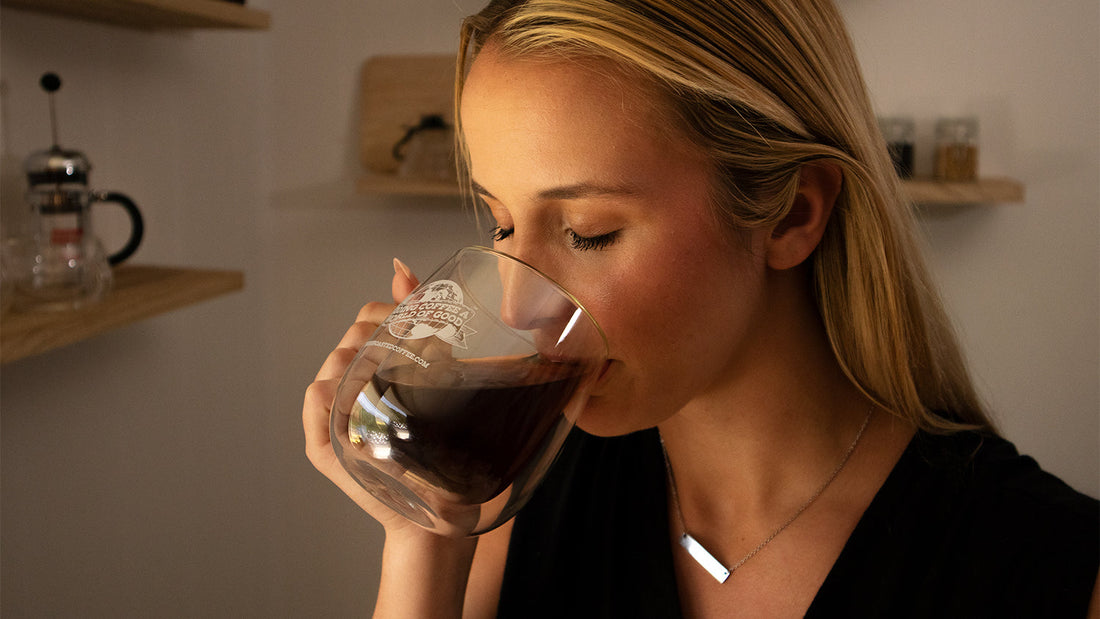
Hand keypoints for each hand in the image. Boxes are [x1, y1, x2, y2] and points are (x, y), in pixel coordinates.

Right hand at [303, 258, 420, 533]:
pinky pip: (314, 400)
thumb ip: (420, 323)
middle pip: (350, 339)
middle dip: (383, 335)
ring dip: (366, 358)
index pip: (364, 322)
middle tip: (422, 351)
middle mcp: (346, 393)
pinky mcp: (324, 447)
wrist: (445, 512)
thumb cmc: (444, 450)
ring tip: (403, 371)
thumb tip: (399, 269)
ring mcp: (332, 419)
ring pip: (333, 364)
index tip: (420, 323)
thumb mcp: (441, 378)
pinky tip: (360, 390)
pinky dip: (333, 388)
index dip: (389, 314)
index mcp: (371, 374)